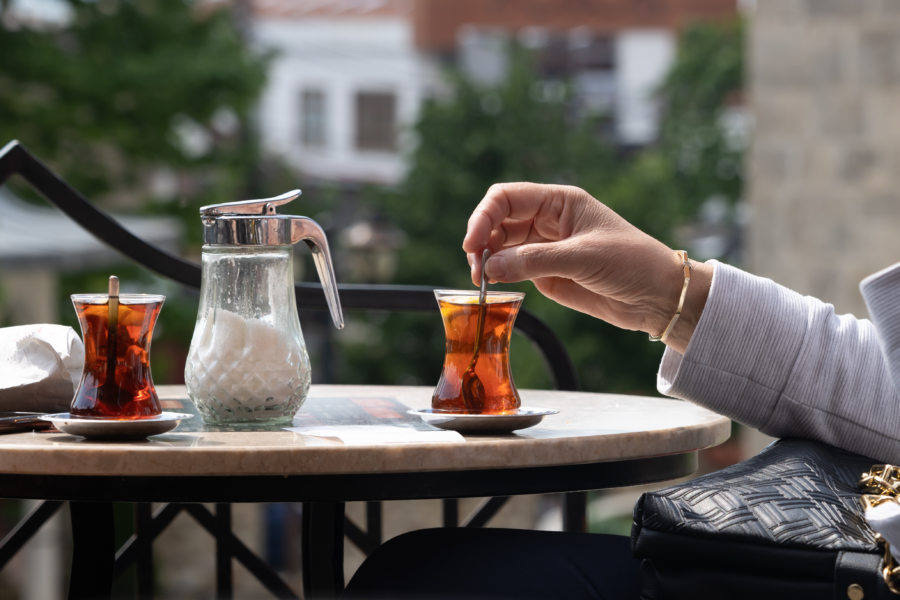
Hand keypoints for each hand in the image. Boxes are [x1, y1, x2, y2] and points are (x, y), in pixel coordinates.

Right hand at [462, 183, 711, 351]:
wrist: (659, 297)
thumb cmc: (632, 263)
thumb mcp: (583, 258)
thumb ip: (534, 261)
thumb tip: (490, 267)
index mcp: (559, 202)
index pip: (506, 197)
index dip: (483, 216)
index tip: (473, 244)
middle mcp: (548, 221)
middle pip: (498, 221)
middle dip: (481, 241)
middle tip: (477, 269)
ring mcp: (545, 248)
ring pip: (500, 247)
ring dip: (486, 261)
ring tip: (482, 281)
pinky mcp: (546, 274)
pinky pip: (511, 270)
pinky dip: (498, 276)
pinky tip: (493, 287)